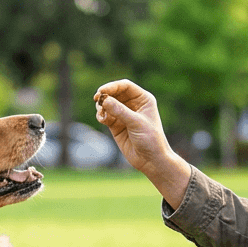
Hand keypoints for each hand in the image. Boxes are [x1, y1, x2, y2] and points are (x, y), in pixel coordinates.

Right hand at [94, 80, 190, 206]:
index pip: (125, 86)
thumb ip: (120, 111)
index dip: (112, 87)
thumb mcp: (136, 123)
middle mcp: (133, 105)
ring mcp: (124, 115)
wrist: (150, 160)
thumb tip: (104, 100)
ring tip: (102, 114)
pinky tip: (102, 120)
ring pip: (108, 104)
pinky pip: (105, 115)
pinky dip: (101, 116)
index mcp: (143, 99)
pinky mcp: (116, 125)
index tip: (102, 91)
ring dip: (101, 107)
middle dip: (105, 96)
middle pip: (114, 93)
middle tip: (97, 100)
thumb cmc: (150, 139)